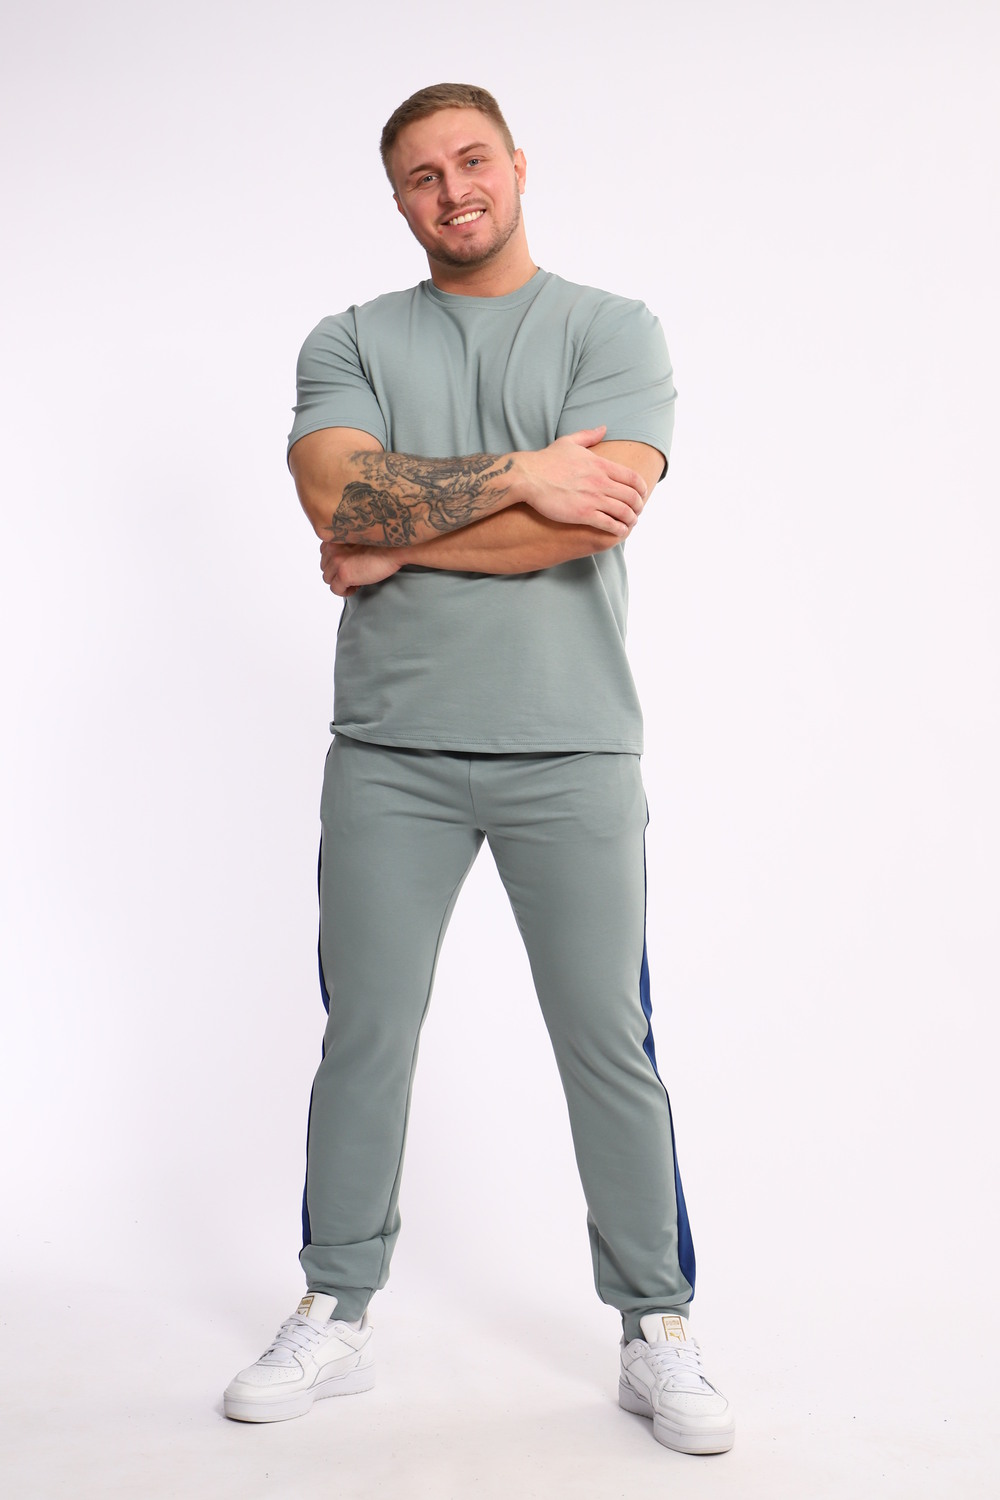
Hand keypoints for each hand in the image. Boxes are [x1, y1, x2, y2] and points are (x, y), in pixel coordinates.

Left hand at [320, 540, 402, 596]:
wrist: (396, 548)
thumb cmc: (383, 543)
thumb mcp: (359, 538)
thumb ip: (346, 544)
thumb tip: (341, 561)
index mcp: (336, 536)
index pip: (324, 552)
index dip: (336, 560)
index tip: (348, 564)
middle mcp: (332, 547)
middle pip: (325, 566)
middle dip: (337, 572)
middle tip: (354, 573)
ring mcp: (337, 561)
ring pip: (328, 579)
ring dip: (340, 582)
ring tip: (356, 580)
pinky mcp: (344, 574)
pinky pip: (335, 590)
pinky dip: (345, 592)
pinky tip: (356, 587)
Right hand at [514, 426, 646, 535]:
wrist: (528, 476)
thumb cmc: (546, 460)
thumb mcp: (569, 442)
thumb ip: (588, 435)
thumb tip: (603, 428)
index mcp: (601, 465)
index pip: (633, 478)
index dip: (642, 489)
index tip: (642, 495)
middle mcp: (601, 482)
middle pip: (632, 496)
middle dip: (639, 506)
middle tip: (637, 511)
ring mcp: (593, 498)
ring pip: (624, 512)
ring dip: (631, 519)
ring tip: (630, 523)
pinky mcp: (584, 514)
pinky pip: (610, 524)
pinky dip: (619, 529)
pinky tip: (619, 532)